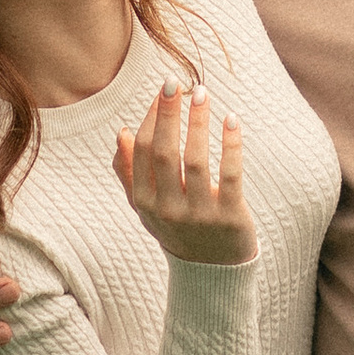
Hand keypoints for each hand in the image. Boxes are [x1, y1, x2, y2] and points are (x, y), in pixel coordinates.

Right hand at [114, 85, 256, 264]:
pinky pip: (231, 175)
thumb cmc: (177, 228)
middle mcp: (168, 210)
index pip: (144, 153)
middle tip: (176, 82)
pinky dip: (231, 144)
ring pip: (196, 161)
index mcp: (145, 203)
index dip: (153, 119)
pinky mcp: (230, 217)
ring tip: (203, 94)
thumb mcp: (147, 207)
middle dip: (169, 114)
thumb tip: (122, 133)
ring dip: (198, 123)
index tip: (164, 92)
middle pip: (165, 153)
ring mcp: (199, 215)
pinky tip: (231, 119)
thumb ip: (129, 173)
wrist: (212, 272)